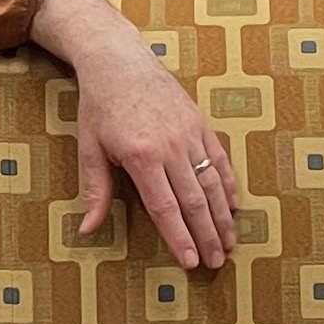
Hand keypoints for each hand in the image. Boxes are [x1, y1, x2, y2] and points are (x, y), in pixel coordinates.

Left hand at [74, 58, 235, 270]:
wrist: (120, 61)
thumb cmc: (100, 106)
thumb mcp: (89, 148)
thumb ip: (95, 190)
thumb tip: (87, 229)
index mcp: (142, 156)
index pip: (165, 208)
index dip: (179, 238)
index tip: (190, 262)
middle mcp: (171, 147)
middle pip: (195, 201)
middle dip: (207, 235)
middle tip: (216, 263)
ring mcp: (190, 134)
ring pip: (213, 183)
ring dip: (224, 217)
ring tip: (229, 244)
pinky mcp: (201, 124)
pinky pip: (220, 160)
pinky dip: (229, 185)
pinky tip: (235, 208)